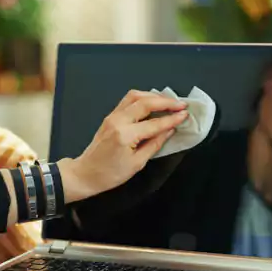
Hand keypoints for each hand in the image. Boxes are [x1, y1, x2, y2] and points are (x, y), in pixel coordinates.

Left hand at [58, 90, 187, 202]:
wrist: (85, 173)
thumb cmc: (111, 174)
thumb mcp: (137, 163)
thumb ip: (155, 144)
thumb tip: (169, 130)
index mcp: (125, 135)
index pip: (154, 123)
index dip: (172, 118)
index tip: (185, 114)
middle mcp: (118, 121)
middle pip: (145, 102)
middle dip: (166, 101)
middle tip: (181, 104)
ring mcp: (112, 116)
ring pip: (135, 96)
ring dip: (154, 96)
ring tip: (169, 102)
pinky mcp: (110, 116)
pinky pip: (128, 100)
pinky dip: (143, 98)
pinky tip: (152, 103)